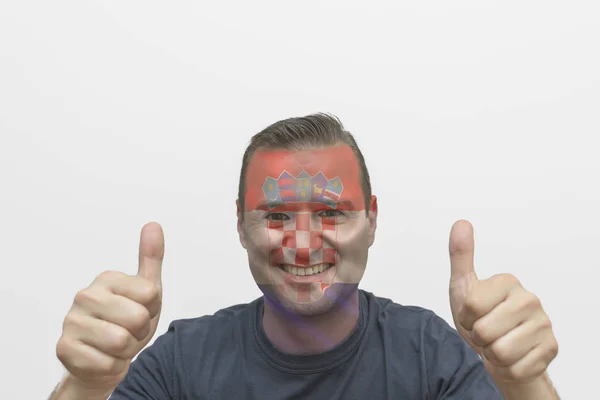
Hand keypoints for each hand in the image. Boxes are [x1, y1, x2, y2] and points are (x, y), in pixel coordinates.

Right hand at [55, 222, 164, 393]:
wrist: (102, 360)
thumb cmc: (126, 323)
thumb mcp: (146, 291)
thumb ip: (151, 259)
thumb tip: (153, 225)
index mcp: (107, 279)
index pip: (151, 293)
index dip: (152, 309)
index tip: (140, 310)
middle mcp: (85, 295)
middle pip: (138, 318)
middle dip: (140, 332)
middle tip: (129, 331)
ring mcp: (71, 321)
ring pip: (121, 342)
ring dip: (126, 351)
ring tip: (117, 345)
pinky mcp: (64, 348)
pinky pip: (107, 363)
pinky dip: (112, 366)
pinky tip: (103, 358)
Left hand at [448, 220, 557, 385]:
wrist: (500, 351)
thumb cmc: (481, 317)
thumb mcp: (464, 287)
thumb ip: (460, 256)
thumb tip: (461, 223)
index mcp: (508, 281)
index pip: (470, 306)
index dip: (465, 317)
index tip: (472, 314)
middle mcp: (530, 299)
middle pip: (484, 331)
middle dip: (478, 338)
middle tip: (485, 332)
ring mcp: (544, 324)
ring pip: (500, 352)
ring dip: (492, 355)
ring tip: (497, 343)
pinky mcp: (551, 349)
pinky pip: (515, 368)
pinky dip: (507, 368)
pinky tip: (512, 356)